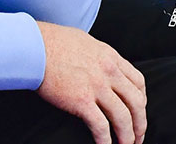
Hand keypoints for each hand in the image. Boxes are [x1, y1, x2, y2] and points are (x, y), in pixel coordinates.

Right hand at [36, 21, 146, 143]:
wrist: (33, 46)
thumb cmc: (51, 42)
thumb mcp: (84, 41)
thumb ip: (96, 55)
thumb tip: (97, 63)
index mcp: (110, 57)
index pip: (138, 81)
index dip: (142, 100)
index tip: (139, 111)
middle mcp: (108, 71)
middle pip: (136, 102)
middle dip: (140, 123)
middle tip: (138, 135)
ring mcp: (96, 86)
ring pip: (123, 117)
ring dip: (128, 135)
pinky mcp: (81, 100)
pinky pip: (101, 126)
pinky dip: (106, 140)